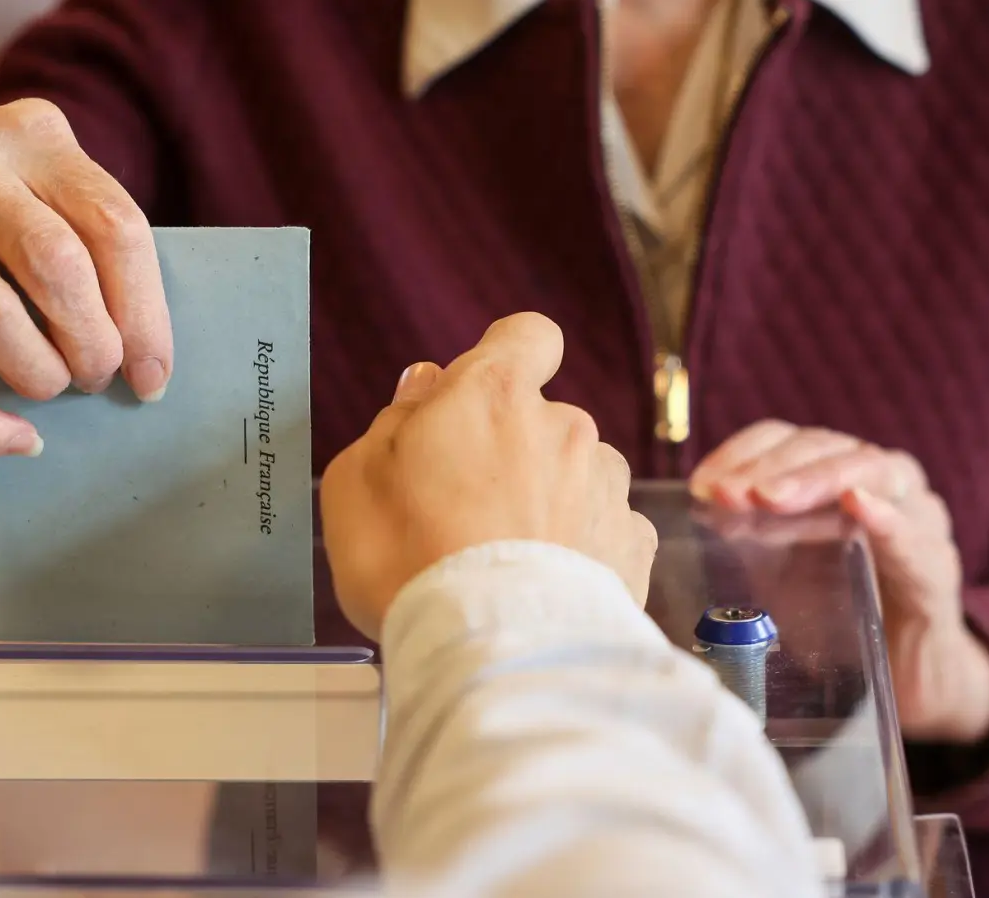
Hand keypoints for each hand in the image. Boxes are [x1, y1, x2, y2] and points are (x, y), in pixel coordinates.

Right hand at [0, 98, 173, 456]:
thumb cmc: (0, 232)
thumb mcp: (53, 205)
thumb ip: (102, 254)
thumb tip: (150, 366)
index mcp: (33, 135)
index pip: (115, 226)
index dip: (147, 315)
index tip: (153, 372)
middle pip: (57, 264)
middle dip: (95, 342)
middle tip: (100, 376)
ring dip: (40, 374)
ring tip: (57, 386)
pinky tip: (18, 437)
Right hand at [319, 313, 658, 640]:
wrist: (490, 651)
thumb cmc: (408, 558)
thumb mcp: (356, 479)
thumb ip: (396, 420)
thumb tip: (425, 389)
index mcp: (495, 394)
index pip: (526, 337)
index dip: (505, 359)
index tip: (479, 398)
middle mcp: (565, 427)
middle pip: (544, 419)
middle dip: (512, 452)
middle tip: (463, 511)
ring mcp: (606, 487)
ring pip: (578, 475)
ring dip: (551, 501)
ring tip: (507, 560)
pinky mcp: (633, 547)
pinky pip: (605, 532)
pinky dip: (581, 551)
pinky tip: (544, 586)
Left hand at [690, 421, 988, 743]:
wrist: (911, 672)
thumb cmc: (841, 611)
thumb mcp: (781, 573)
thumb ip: (748, 541)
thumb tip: (691, 520)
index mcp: (836, 476)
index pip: (786, 440)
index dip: (742, 452)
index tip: (700, 484)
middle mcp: (882, 481)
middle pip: (825, 446)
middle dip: (770, 466)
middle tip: (727, 493)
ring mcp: (917, 517)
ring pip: (874, 469)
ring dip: (816, 479)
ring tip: (769, 496)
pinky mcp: (936, 567)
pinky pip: (915, 532)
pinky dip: (887, 515)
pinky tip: (857, 506)